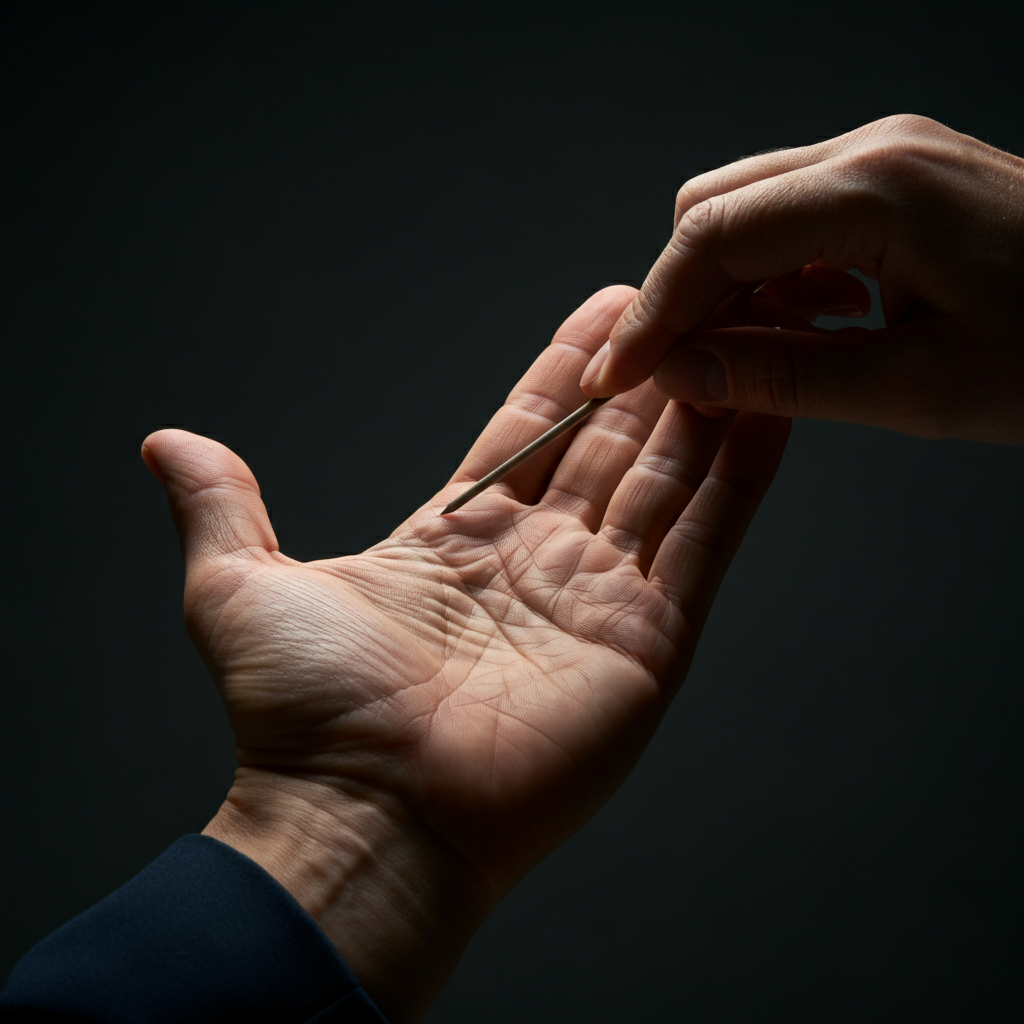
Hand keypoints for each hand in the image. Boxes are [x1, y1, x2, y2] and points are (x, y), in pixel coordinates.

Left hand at [141, 286, 788, 1022]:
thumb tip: (164, 441)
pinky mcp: (648, 643)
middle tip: (698, 295)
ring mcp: (599, 599)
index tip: (612, 305)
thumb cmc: (304, 717)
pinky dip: (740, 476)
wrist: (363, 821)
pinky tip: (769, 408)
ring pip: (668, 478)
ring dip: (705, 406)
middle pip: (611, 443)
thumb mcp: (238, 584)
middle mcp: (537, 562)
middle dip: (653, 371)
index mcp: (459, 538)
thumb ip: (222, 502)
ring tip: (744, 330)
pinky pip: (704, 541)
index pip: (532, 428)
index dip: (572, 366)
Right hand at [582, 115, 1023, 443]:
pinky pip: (796, 216)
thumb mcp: (919, 389)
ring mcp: (887, 158)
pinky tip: (801, 329)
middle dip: (679, 297)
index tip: (618, 374)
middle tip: (673, 374)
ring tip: (740, 363)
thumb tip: (684, 371)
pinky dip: (772, 277)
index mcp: (877, 190)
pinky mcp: (900, 180)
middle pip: (714, 210)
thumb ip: (784, 378)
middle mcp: (873, 151)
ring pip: (747, 209)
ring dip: (724, 289)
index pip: (711, 239)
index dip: (652, 313)